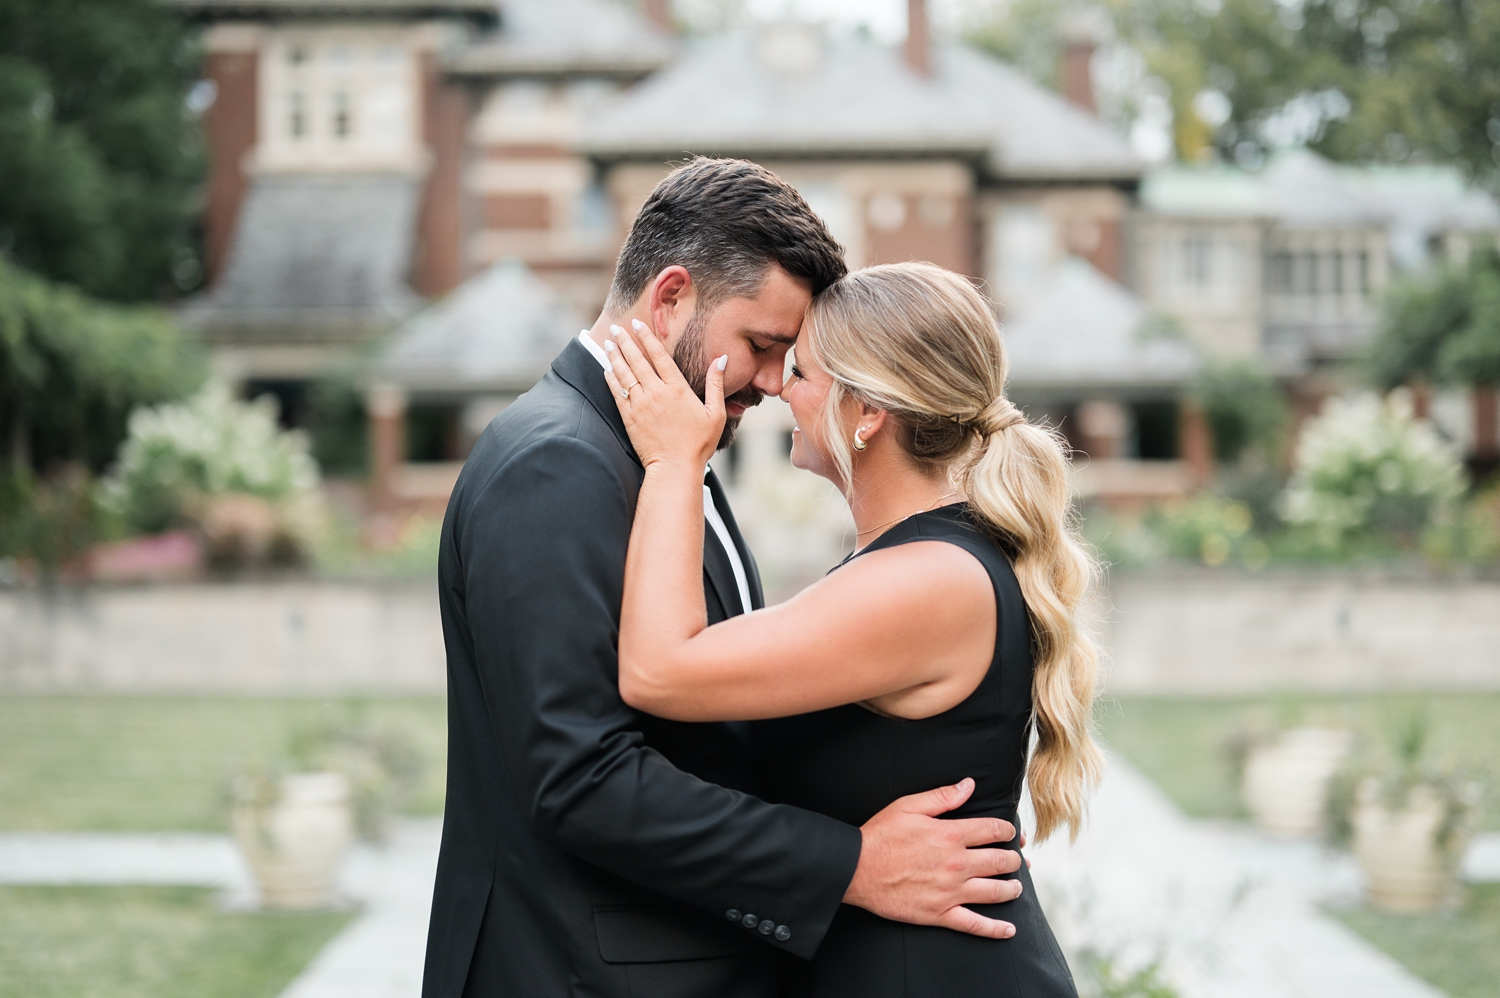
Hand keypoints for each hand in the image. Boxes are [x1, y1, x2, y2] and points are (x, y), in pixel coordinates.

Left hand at [602, 321, 726, 470]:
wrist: (674, 468)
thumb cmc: (698, 443)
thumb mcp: (715, 413)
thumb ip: (716, 384)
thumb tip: (721, 359)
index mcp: (677, 389)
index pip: (659, 355)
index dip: (647, 337)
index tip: (638, 324)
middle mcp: (656, 393)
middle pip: (637, 360)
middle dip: (626, 341)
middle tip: (617, 328)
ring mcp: (640, 405)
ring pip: (624, 373)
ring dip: (615, 356)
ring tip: (609, 343)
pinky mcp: (629, 418)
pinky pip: (617, 392)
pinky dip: (611, 379)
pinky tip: (607, 369)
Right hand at [843, 778, 1022, 938]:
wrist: (856, 869)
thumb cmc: (880, 835)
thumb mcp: (909, 806)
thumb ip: (942, 796)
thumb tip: (969, 785)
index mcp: (950, 835)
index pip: (992, 830)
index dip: (1007, 830)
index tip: (1010, 833)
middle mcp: (956, 864)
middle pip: (999, 861)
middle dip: (1013, 860)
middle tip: (1016, 860)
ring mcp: (950, 892)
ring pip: (994, 892)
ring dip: (1011, 889)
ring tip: (1016, 887)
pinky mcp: (940, 914)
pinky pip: (975, 925)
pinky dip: (995, 929)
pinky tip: (1009, 930)